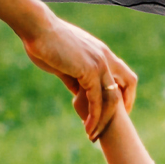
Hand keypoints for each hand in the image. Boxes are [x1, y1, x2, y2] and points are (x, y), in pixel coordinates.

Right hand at [20, 11, 135, 139]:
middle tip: (111, 127)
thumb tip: (77, 94)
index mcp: (101, 52)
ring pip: (112, 98)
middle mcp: (105, 57)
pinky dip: (94, 117)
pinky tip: (87, 128)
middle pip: (127, 85)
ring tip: (93, 135)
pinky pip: (96, 100)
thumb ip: (74, 78)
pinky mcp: (89, 71)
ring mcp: (99, 63)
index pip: (124, 75)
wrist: (37, 28)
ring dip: (104, 120)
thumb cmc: (45, 42)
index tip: (117, 110)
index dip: (124, 93)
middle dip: (122, 109)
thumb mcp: (64, 63)